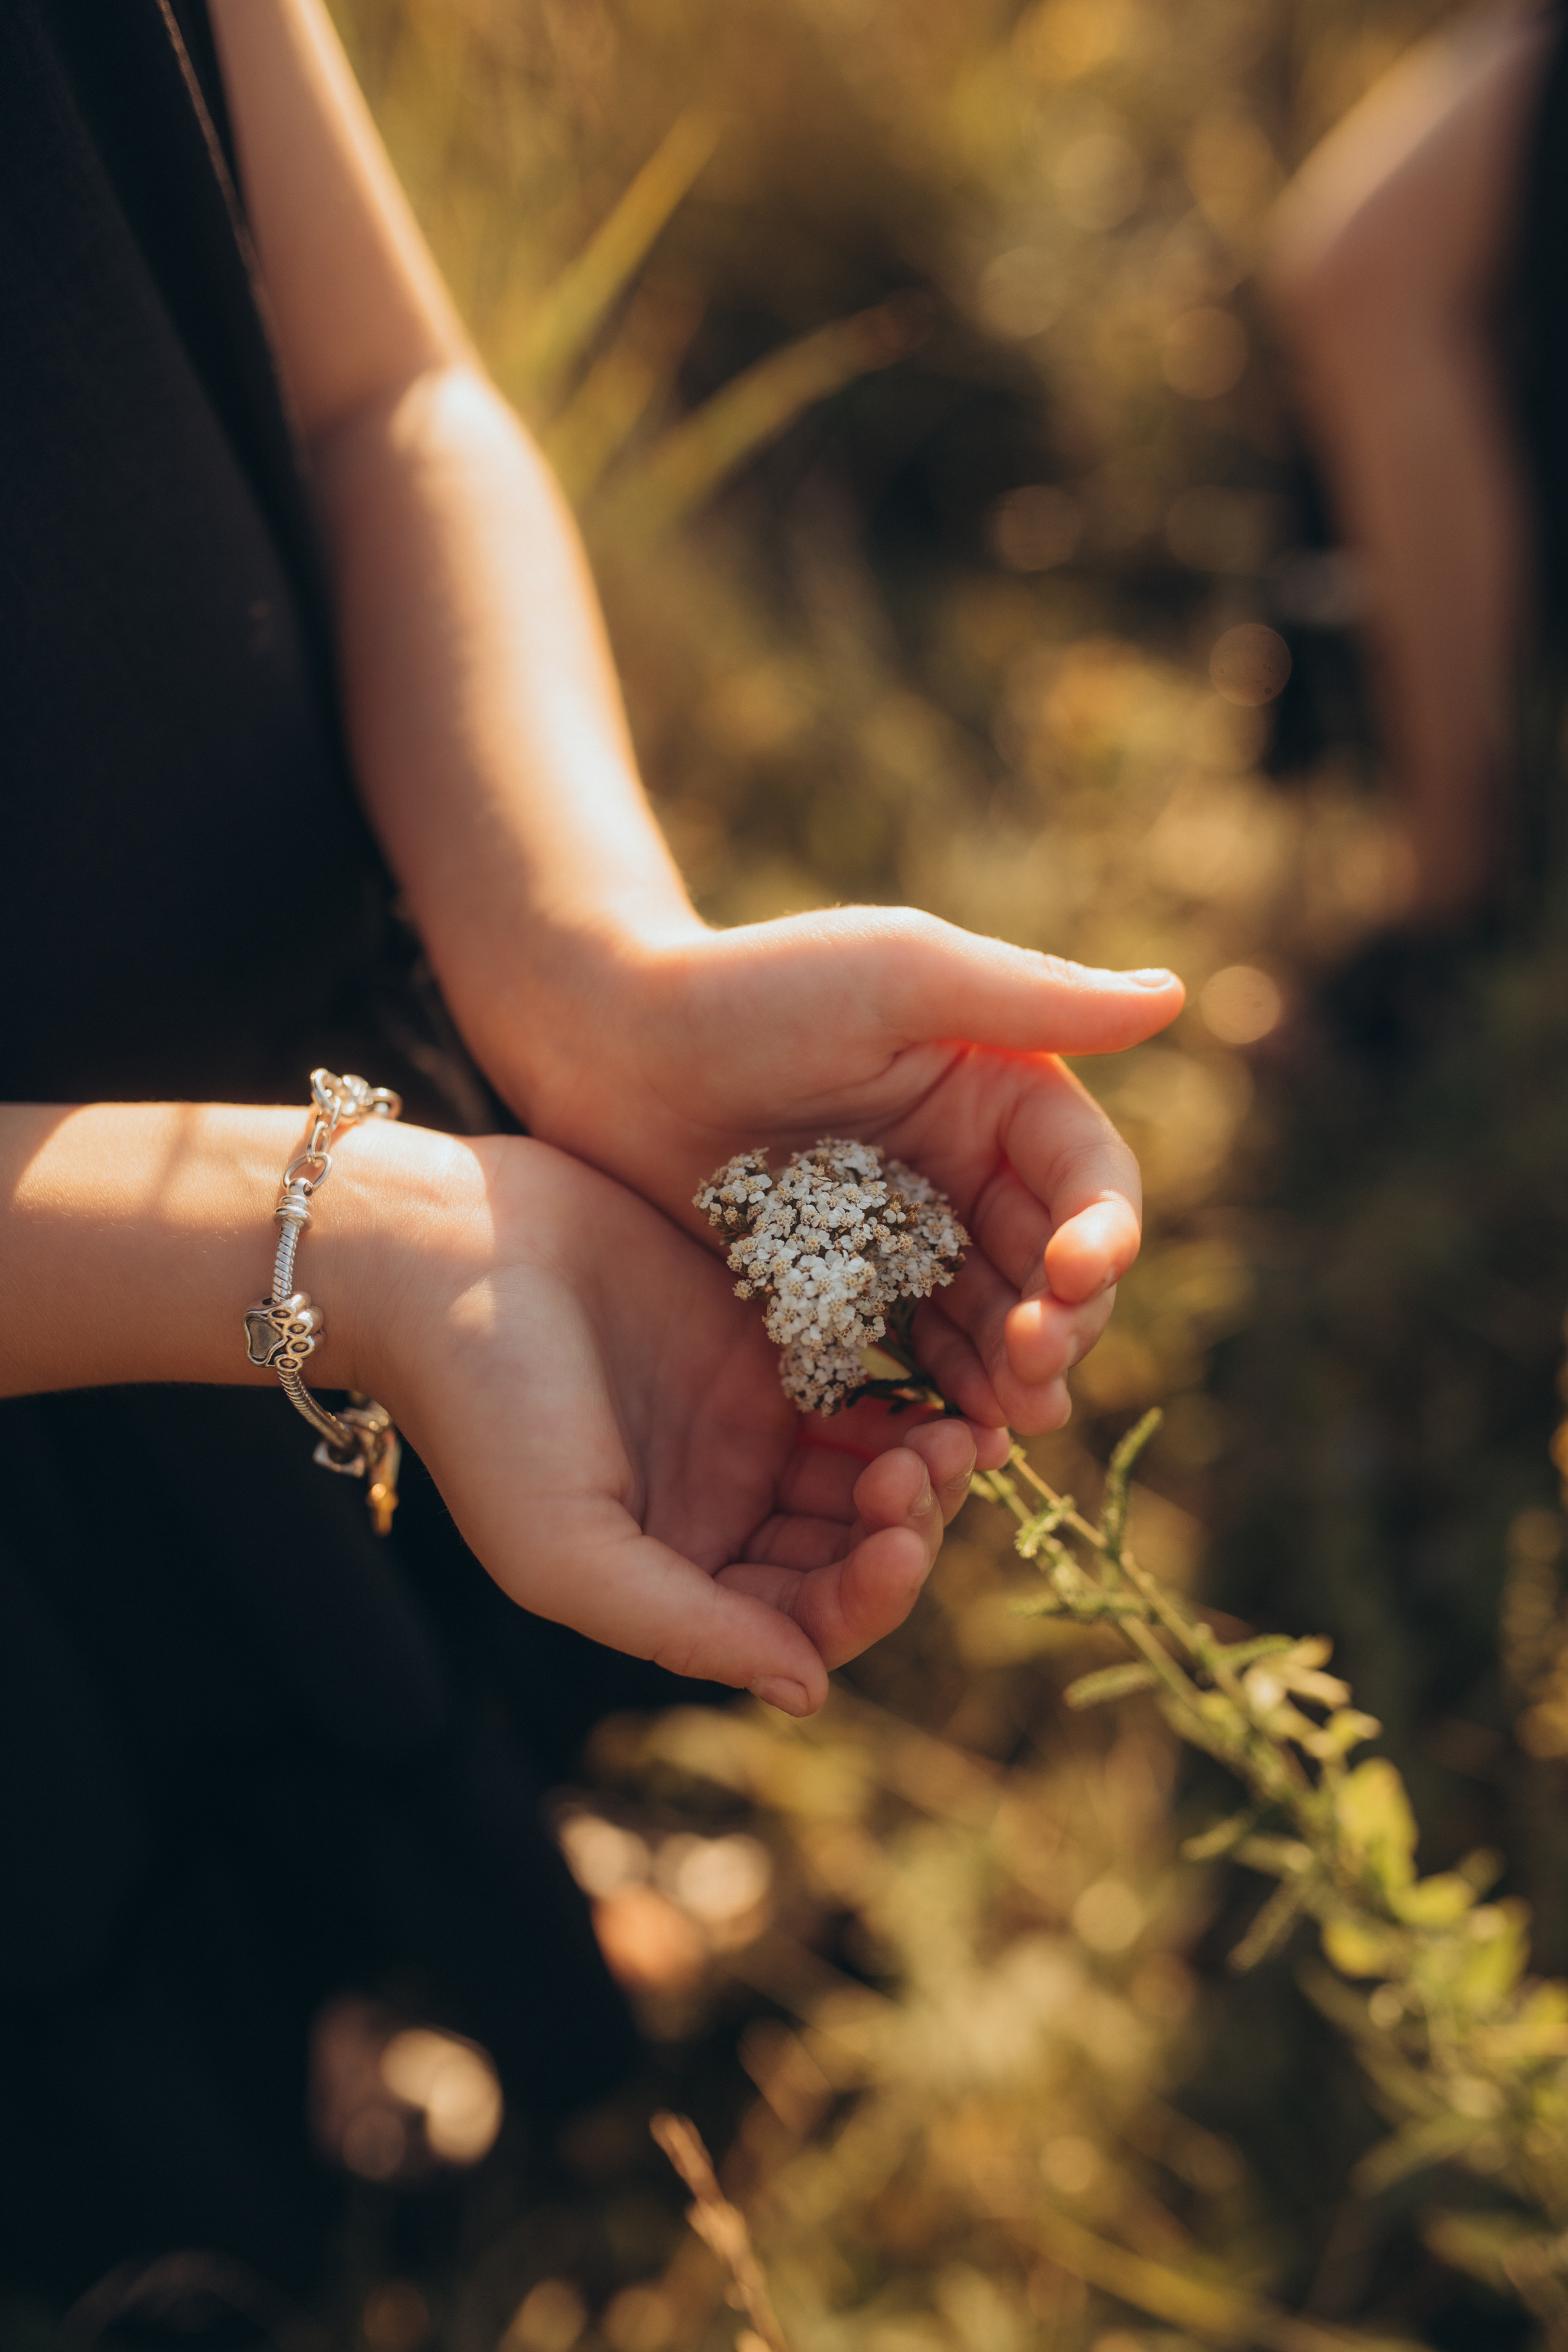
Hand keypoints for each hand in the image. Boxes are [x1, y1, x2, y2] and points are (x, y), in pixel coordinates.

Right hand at [357, 1127, 1001, 1714]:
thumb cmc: (484, 1410)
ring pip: (872, 1477)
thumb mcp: (564, 1548)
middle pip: (853, 1555)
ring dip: (922, 1469)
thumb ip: (685, 1626)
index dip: (866, 1600)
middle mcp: (725, 1516)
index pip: (803, 1623)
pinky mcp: (768, 1346)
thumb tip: (808, 1693)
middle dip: (907, 1529)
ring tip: (953, 1434)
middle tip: (932, 1470)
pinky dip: (910, 1401)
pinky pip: (865, 1391)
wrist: (446, 1251)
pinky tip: (947, 1390)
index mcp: (676, 1579)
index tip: (899, 1545)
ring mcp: (752, 1431)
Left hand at [492, 910, 1183, 1435]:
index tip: (1077, 1277)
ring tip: (1008, 1424)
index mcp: (1002, 1091)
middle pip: (1056, 1268)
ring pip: (997, 1324)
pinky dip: (941, 1394)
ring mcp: (911, 1236)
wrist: (607, 1040)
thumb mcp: (897, 974)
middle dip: (1063, 1323)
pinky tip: (945, 1435)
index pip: (1089, 1179)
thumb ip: (1031, 997)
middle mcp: (971, 1168)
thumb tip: (1173, 997)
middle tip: (1038, 1371)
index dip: (1101, 1233)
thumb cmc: (752, 984)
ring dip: (1015, 1374)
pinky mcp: (848, 1289)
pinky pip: (915, 1355)